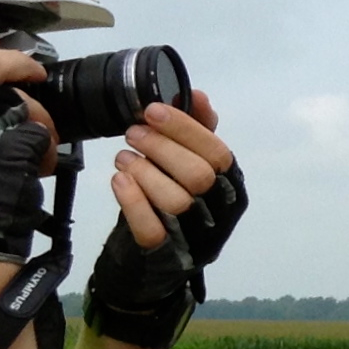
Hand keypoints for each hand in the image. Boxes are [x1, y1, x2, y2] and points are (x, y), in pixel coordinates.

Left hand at [111, 92, 232, 246]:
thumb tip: (197, 96)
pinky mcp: (164, 252)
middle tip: (133, 133)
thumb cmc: (175, 193)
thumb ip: (198, 128)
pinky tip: (119, 180)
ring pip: (175, 201)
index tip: (153, 111)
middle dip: (161, 147)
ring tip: (123, 158)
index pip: (217, 153)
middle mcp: (217, 210)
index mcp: (229, 183)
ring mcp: (192, 233)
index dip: (185, 129)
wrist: (157, 251)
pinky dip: (133, 201)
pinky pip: (151, 229)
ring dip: (143, 171)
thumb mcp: (191, 159)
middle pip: (198, 176)